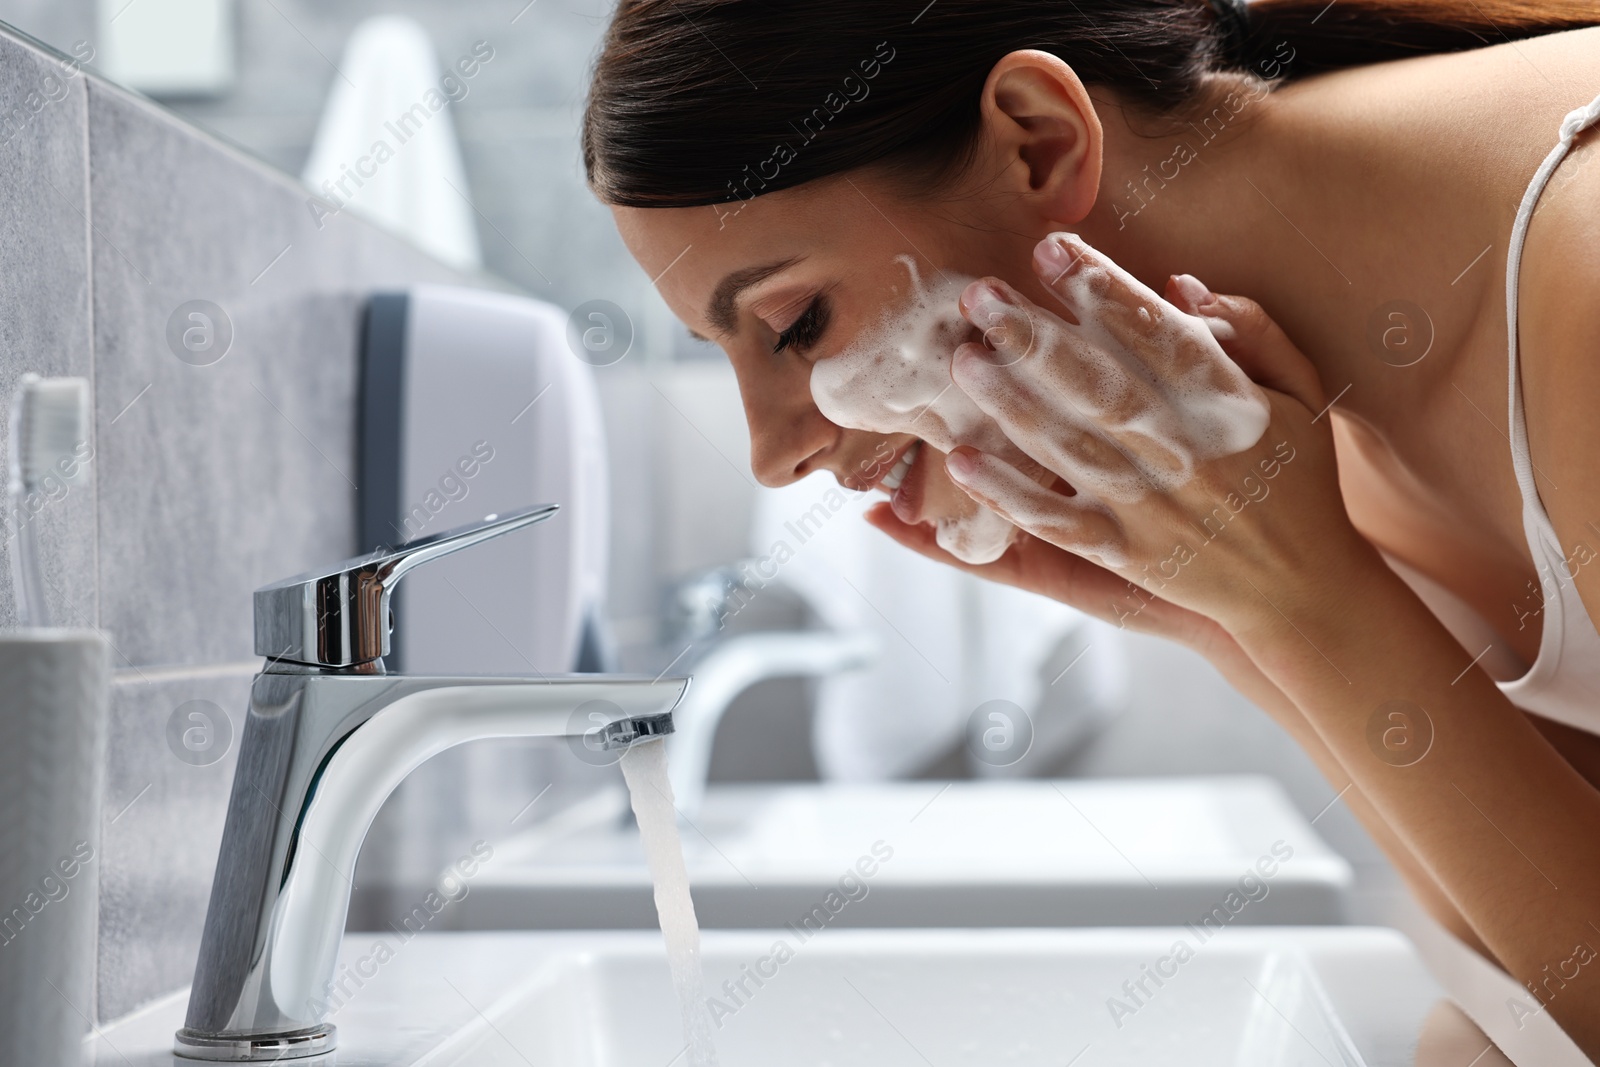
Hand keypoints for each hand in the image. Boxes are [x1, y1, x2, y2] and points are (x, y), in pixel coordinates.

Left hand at [939, 232, 1366, 635]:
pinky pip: (1058, 523)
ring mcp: (1152, 509)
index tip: (1049, 248)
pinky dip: (1009, 494)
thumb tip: (1180, 285)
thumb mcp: (1302, 395)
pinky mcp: (1125, 554)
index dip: (1101, 289)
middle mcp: (1186, 455)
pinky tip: (963, 462)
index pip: (1156, 334)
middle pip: (1099, 386)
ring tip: (963, 362)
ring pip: (1070, 448)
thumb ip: (1254, 331)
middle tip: (977, 295)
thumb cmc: (1300, 478)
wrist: (1305, 589)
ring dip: (1011, 404)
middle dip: (1034, 337)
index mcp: (1229, 406)